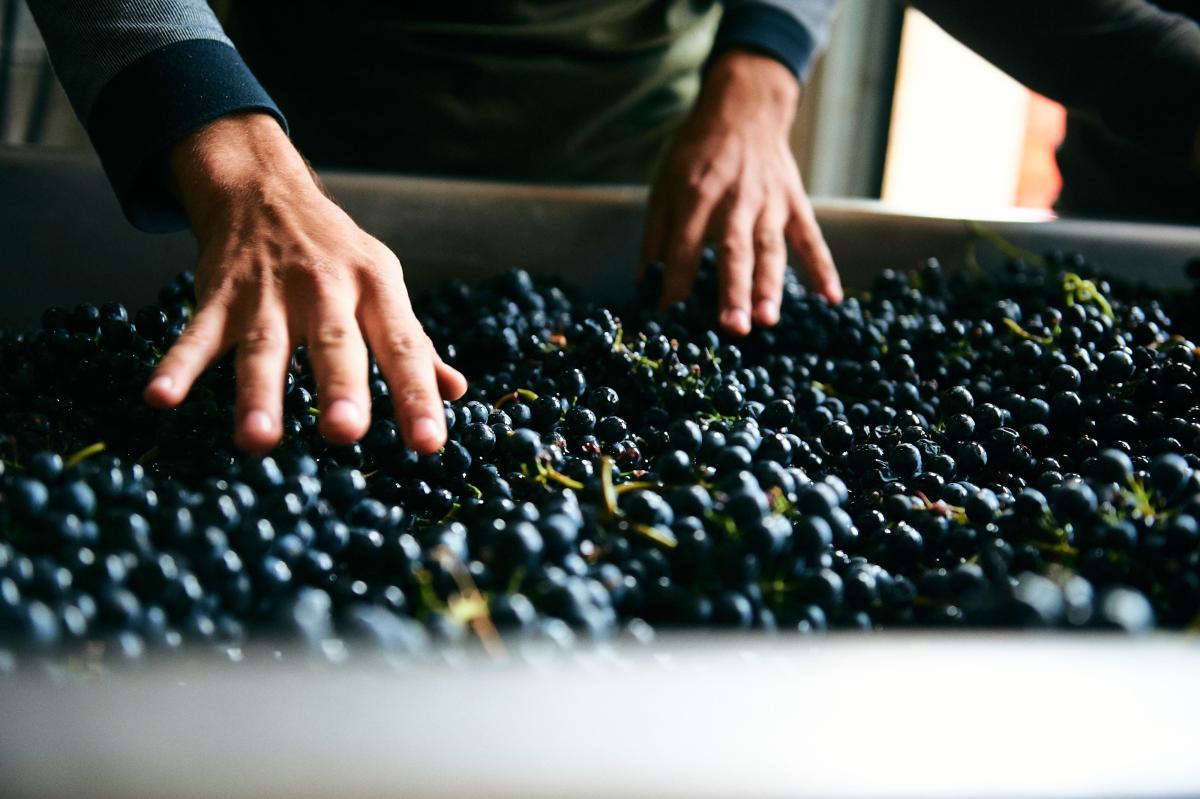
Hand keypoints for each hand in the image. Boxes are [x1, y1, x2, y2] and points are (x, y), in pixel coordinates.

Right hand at [143, 112, 466, 454]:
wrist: (266, 190)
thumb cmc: (337, 254)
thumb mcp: (383, 286)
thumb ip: (414, 344)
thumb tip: (456, 392)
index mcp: (377, 290)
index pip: (403, 348)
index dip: (417, 396)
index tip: (429, 444)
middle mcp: (326, 290)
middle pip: (335, 344)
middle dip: (340, 388)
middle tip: (345, 433)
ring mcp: (269, 293)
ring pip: (265, 347)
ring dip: (258, 393)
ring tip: (258, 440)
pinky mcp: (219, 296)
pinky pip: (196, 334)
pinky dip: (177, 365)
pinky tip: (160, 398)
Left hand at [643, 49, 841, 334]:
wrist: (745, 109)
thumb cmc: (698, 153)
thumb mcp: (665, 185)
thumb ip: (657, 236)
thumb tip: (646, 283)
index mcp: (696, 196)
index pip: (684, 248)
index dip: (675, 284)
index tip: (668, 318)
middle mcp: (734, 202)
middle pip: (734, 252)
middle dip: (733, 292)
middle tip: (733, 329)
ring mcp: (769, 203)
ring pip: (771, 249)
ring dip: (771, 286)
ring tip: (768, 320)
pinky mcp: (795, 204)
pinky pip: (811, 239)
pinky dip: (823, 268)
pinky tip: (831, 298)